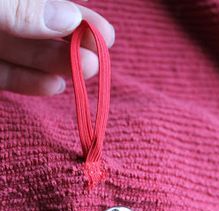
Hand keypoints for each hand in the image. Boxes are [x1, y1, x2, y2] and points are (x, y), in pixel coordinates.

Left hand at [0, 0, 114, 95]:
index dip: (75, 12)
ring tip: (88, 70)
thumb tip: (72, 17)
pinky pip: (5, 74)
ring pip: (24, 52)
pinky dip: (29, 81)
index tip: (101, 28)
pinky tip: (55, 87)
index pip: (44, 0)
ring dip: (58, 63)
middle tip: (100, 53)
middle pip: (39, 27)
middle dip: (72, 40)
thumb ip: (23, 9)